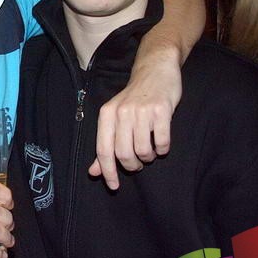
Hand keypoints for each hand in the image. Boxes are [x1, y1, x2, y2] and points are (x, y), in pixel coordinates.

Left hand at [91, 55, 180, 188]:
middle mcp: (122, 112)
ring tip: (150, 151)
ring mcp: (142, 111)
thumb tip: (94, 172)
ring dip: (149, 157)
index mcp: (107, 114)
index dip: (108, 171)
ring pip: (143, 150)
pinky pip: (163, 142)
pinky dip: (163, 149)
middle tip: (137, 163)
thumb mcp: (115, 117)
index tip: (114, 186)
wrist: (155, 70)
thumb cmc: (134, 99)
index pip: (103, 150)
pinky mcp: (162, 110)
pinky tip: (162, 144)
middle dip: (132, 165)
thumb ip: (105, 144)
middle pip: (124, 154)